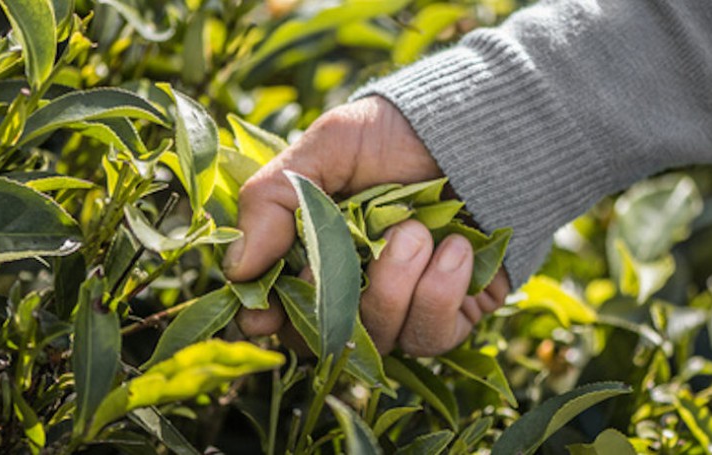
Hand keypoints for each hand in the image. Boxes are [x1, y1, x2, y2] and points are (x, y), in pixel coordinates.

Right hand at [223, 96, 508, 356]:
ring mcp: (400, 308)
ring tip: (417, 230)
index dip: (266, 317)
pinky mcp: (447, 316)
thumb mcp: (325, 149)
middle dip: (333, 294)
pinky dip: (441, 291)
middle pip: (322, 335)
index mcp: (313, 251)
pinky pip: (431, 335)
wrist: (474, 130)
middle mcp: (353, 289)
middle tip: (352, 247)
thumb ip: (272, 200)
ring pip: (377, 338)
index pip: (277, 306)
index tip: (264, 314)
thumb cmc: (393, 136)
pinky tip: (456, 248)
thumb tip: (236, 269)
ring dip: (394, 282)